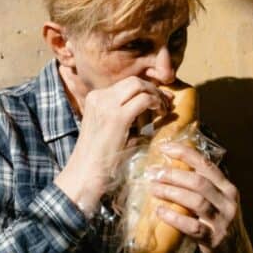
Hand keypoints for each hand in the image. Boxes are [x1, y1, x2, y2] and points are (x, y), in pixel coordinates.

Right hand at [56, 77, 172, 214]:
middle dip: (153, 88)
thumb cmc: (99, 156)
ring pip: (139, 86)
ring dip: (156, 94)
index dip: (145, 89)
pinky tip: (162, 114)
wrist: (86, 172)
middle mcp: (99, 97)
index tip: (159, 99)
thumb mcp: (110, 128)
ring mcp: (106, 105)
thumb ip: (125, 114)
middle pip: (133, 81)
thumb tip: (149, 107)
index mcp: (95, 98)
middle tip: (166, 101)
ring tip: (164, 108)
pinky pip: (144, 99)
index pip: (125, 85)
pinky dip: (156, 104)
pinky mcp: (117, 117)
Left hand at [150, 142, 252, 252]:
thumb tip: (169, 166)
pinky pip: (193, 226)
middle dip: (173, 174)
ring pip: (196, 201)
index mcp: (227, 188)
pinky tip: (160, 212)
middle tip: (153, 173)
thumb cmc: (218, 223)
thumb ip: (202, 186)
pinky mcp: (214, 239)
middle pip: (199, 182)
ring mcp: (223, 221)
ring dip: (171, 193)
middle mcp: (228, 202)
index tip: (164, 147)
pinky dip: (174, 218)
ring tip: (153, 189)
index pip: (206, 165)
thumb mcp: (217, 201)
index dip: (185, 153)